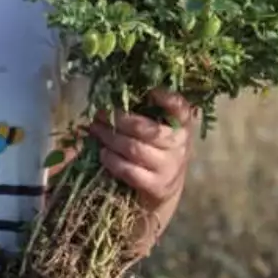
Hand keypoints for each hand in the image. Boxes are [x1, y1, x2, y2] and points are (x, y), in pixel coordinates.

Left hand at [88, 90, 195, 253]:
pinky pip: (130, 171)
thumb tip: (112, 95)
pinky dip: (112, 161)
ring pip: (134, 148)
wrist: (164, 186)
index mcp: (182, 123)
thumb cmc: (156, 147)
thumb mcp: (158, 127)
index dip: (167, 98)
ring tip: (95, 131)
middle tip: (100, 114)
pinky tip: (103, 153)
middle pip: (145, 128)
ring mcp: (169, 166)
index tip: (150, 91)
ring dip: (110, 138)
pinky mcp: (157, 186)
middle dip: (117, 119)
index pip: (180, 108)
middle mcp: (180, 144)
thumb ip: (145, 111)